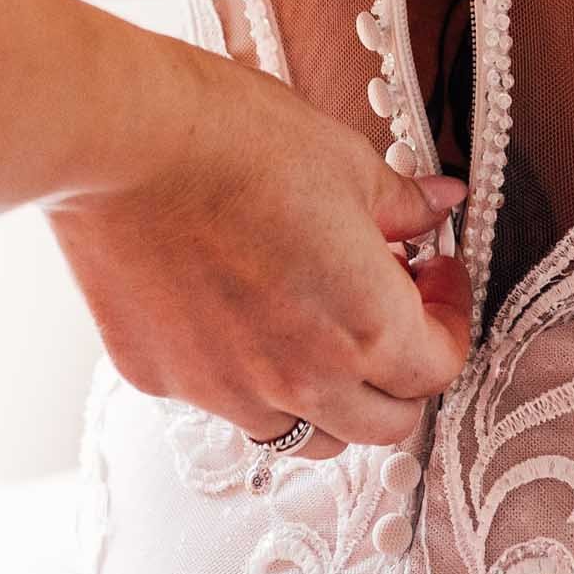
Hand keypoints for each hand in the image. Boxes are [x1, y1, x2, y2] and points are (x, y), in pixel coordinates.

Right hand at [49, 41, 473, 455]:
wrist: (123, 140)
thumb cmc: (237, 140)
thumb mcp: (346, 162)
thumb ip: (403, 205)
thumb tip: (442, 205)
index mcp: (366, 330)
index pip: (438, 368)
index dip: (450, 319)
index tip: (436, 274)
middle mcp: (301, 382)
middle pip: (382, 425)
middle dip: (400, 372)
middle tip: (388, 305)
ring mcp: (225, 392)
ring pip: (302, 432)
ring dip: (326, 393)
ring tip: (313, 321)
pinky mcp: (160, 379)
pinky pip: (221, 399)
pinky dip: (242, 371)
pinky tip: (232, 305)